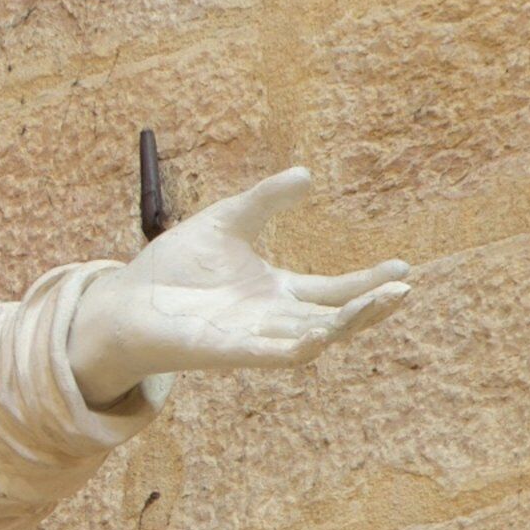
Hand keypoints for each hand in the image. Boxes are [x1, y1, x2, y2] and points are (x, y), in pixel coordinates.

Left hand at [69, 166, 410, 406]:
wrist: (125, 302)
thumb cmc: (173, 267)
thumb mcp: (228, 221)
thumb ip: (265, 201)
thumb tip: (305, 175)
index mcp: (276, 291)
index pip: (333, 290)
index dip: (367, 281)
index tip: (402, 266)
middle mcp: (273, 318)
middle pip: (335, 316)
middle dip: (371, 306)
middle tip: (403, 288)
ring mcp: (256, 338)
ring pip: (315, 336)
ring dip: (349, 323)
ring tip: (381, 302)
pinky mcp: (233, 352)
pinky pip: (277, 355)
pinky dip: (303, 345)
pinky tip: (324, 331)